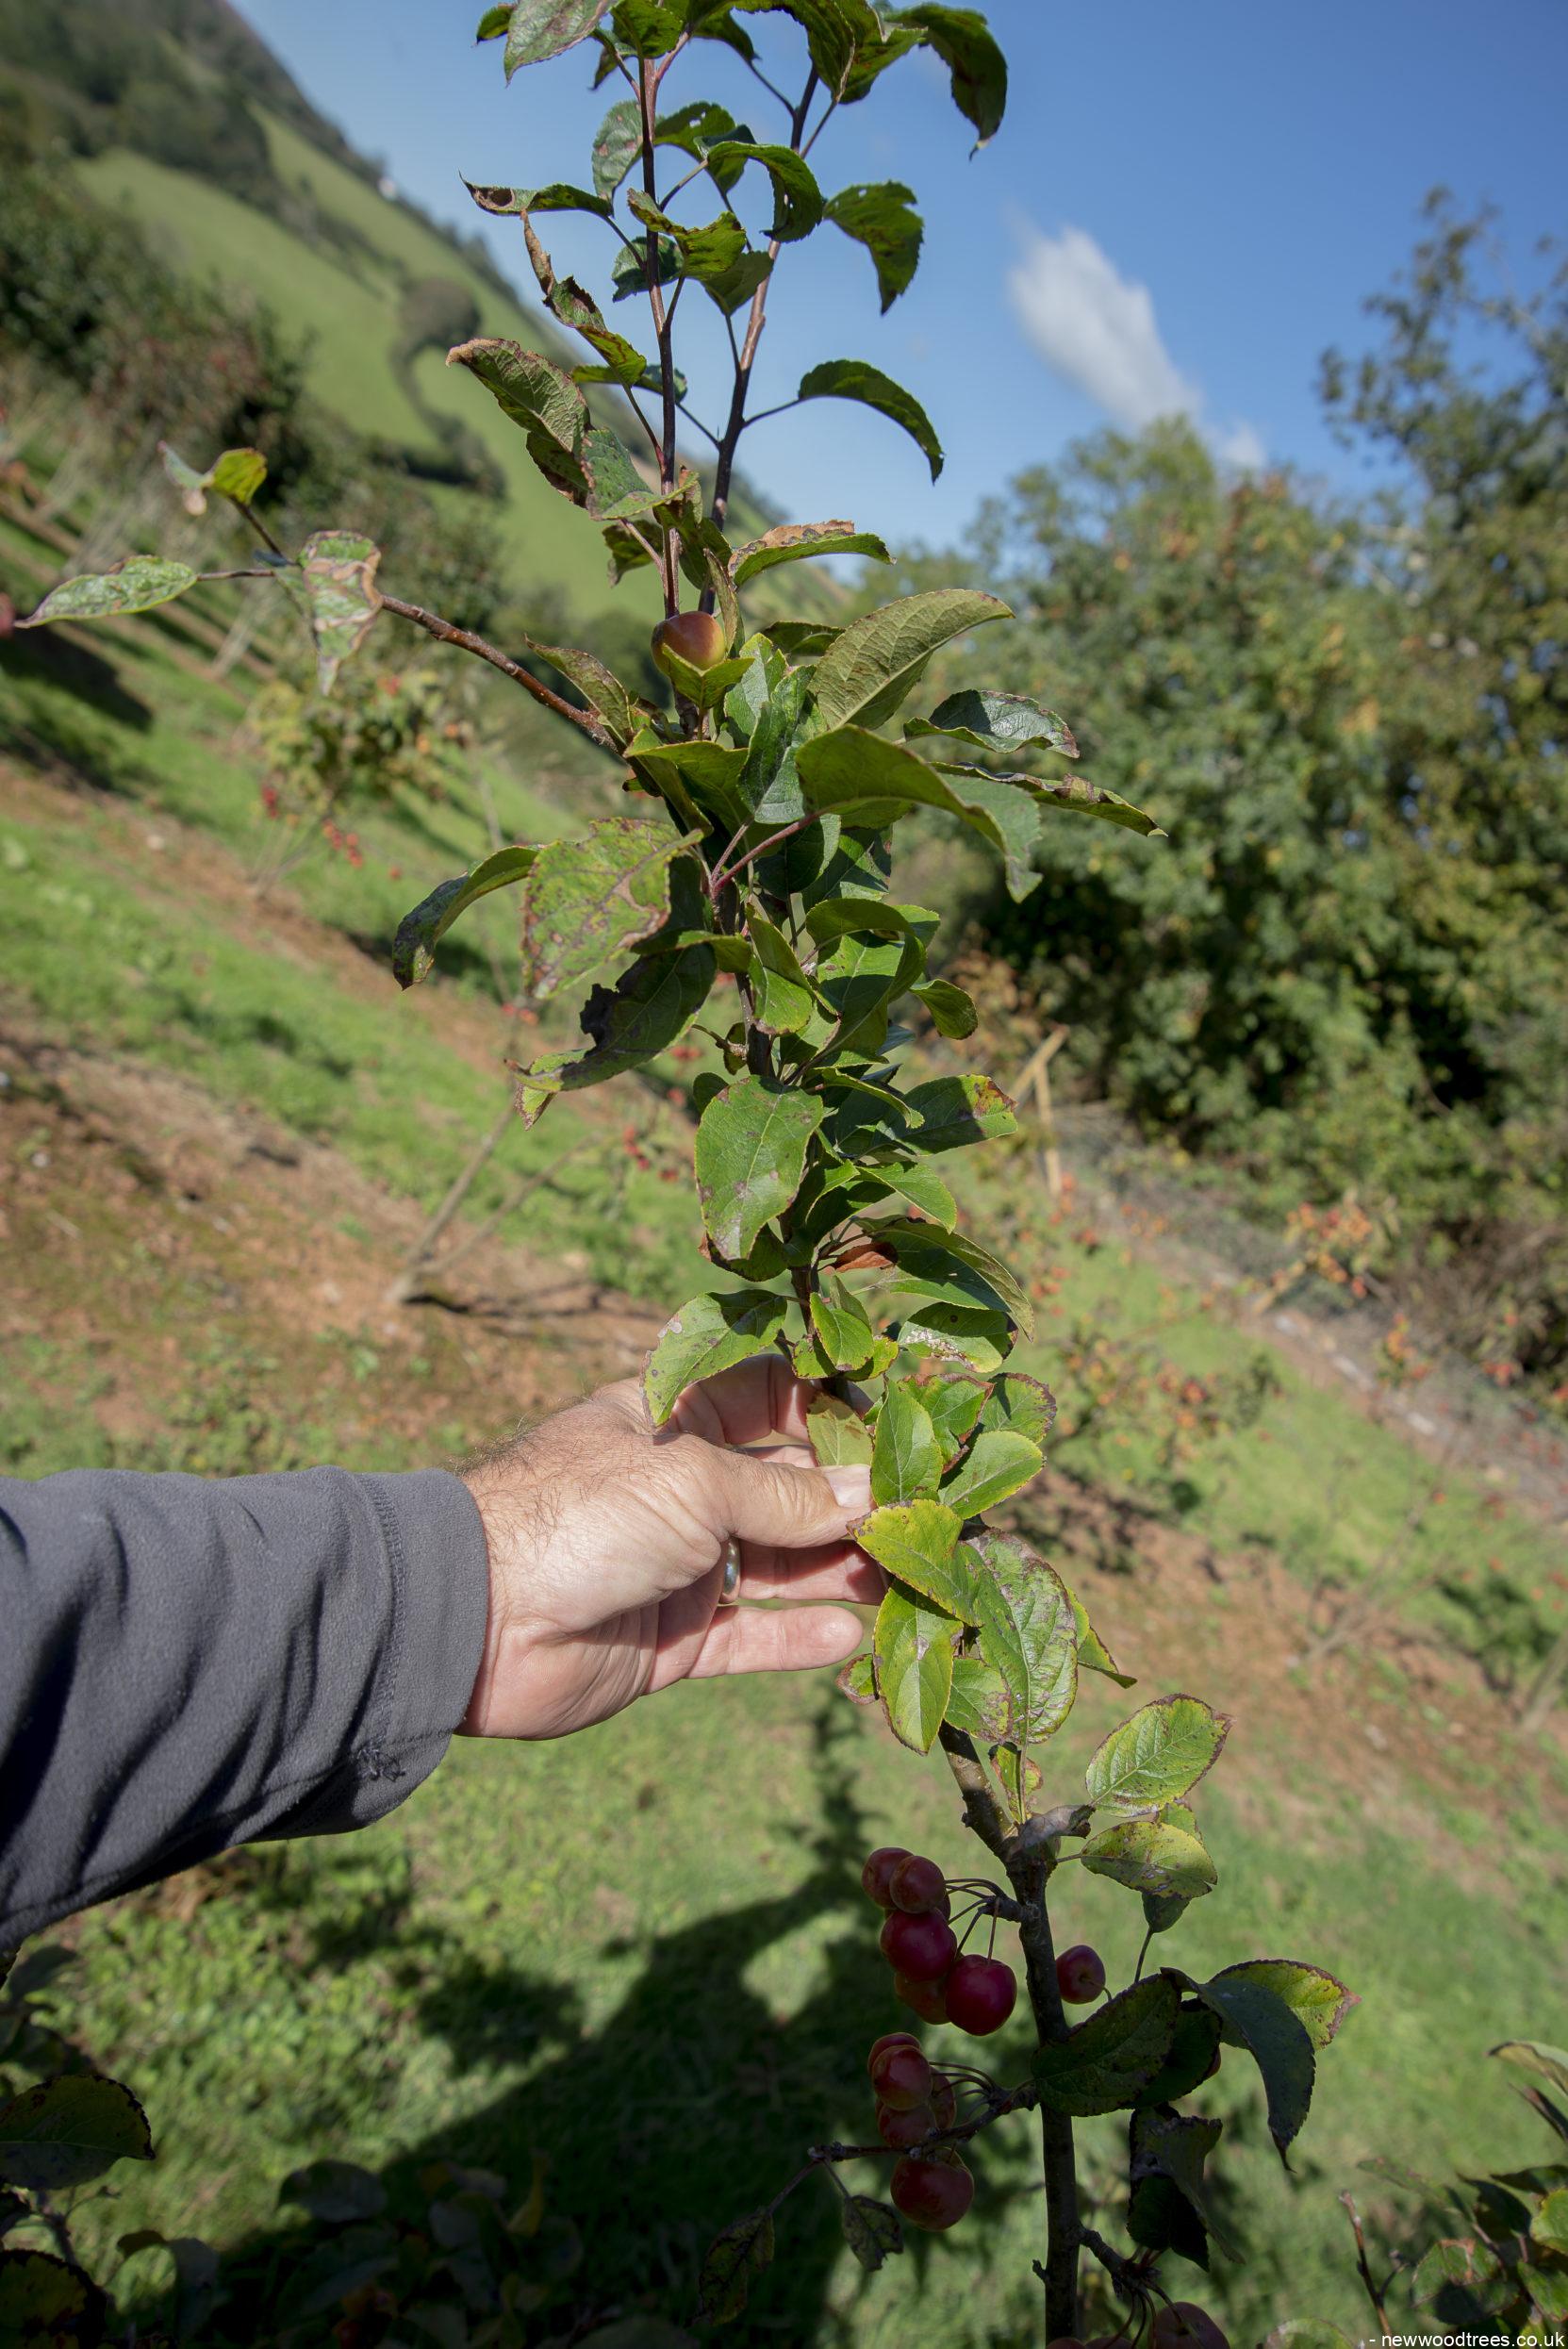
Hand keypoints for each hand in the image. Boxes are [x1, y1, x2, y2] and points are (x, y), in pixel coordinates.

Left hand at [458, 1359, 879, 1738]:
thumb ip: (787, 1496)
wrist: (480, 1619)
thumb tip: (870, 1498)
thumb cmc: (582, 1514)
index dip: (830, 1409)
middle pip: (786, 1486)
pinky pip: (752, 1635)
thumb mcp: (695, 1481)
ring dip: (841, 1570)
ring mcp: (679, 1565)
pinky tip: (853, 1636)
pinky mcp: (674, 1639)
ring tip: (906, 1577)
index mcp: (675, 1420)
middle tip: (928, 1515)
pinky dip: (801, 1636)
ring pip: (780, 1565)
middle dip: (852, 1500)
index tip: (900, 1427)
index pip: (769, 1396)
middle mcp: (682, 1487)